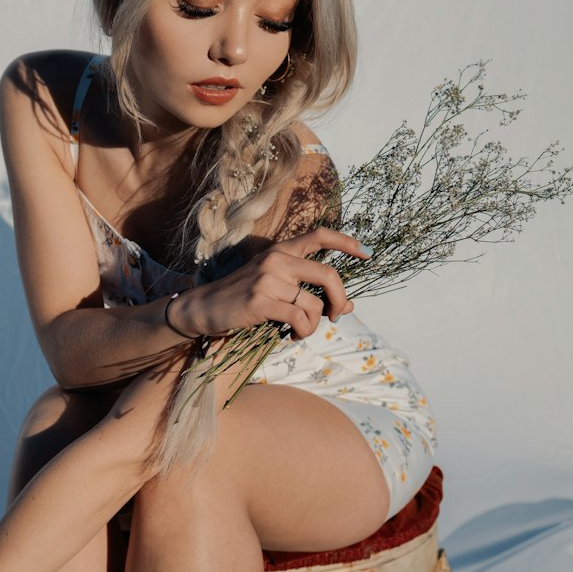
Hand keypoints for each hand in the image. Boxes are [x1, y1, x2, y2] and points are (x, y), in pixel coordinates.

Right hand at [173, 227, 367, 341]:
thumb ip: (310, 292)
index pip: (318, 236)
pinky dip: (302, 332)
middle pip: (328, 275)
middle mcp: (277, 260)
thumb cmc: (243, 298)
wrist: (204, 308)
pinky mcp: (261, 301)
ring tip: (299, 331)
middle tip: (338, 315)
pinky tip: (291, 335)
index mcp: (281, 251)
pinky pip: (299, 318)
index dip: (346, 242)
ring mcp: (269, 279)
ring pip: (314, 305)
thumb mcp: (277, 288)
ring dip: (312, 325)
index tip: (367, 253)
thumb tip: (350, 306)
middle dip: (340, 299)